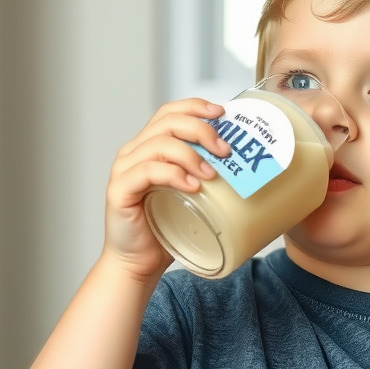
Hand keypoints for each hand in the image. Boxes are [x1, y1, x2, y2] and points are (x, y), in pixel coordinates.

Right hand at [102, 98, 229, 279]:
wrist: (140, 262)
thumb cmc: (168, 227)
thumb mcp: (194, 194)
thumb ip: (208, 174)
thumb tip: (249, 165)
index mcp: (150, 146)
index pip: (170, 112)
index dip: (195, 106)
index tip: (222, 113)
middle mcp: (134, 152)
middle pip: (168, 122)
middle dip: (201, 130)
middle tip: (225, 151)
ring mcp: (124, 170)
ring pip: (159, 144)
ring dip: (191, 155)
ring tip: (212, 174)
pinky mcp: (119, 190)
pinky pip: (147, 171)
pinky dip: (173, 175)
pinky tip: (193, 187)